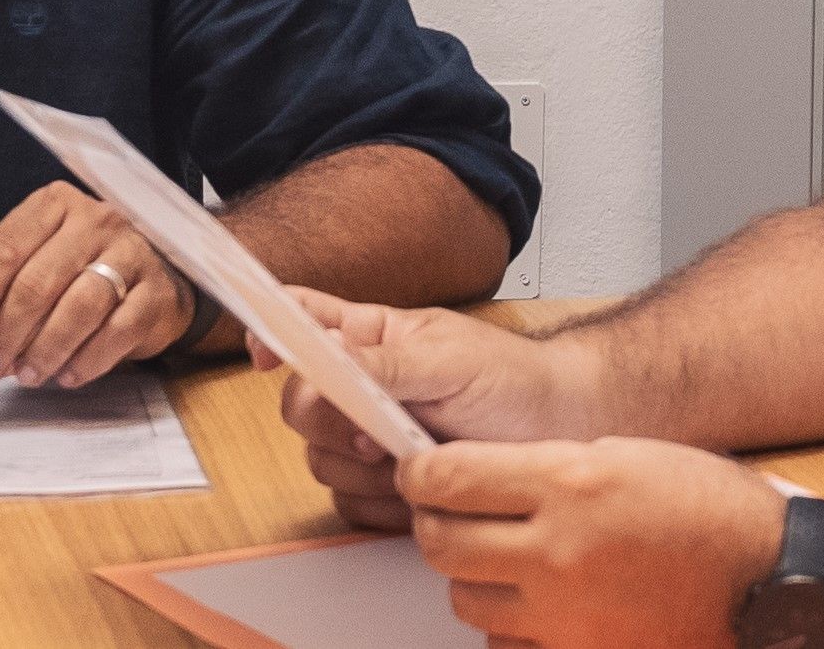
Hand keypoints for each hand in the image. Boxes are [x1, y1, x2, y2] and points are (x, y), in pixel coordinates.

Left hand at [0, 181, 193, 388]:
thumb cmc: (84, 270)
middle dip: (4, 334)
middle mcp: (96, 220)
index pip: (5, 248)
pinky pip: (115, 333)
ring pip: (77, 308)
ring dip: (43, 351)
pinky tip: (67, 375)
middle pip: (38, 282)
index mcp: (55, 205)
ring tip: (25, 375)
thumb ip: (4, 288)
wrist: (159, 279)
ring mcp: (131, 254)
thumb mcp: (41, 260)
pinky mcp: (157, 293)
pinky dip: (85, 361)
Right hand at [255, 286, 592, 529]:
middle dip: (333, 425)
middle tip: (380, 434)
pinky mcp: (384, 488)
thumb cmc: (513, 382)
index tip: (264, 353)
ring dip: (363, 469)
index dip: (271, 331)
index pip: (302, 319)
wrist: (559, 437)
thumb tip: (326, 360)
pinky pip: (349, 504)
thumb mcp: (450, 360)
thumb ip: (385, 363)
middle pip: (299, 406)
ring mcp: (370, 440)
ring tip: (416, 461)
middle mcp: (361, 387)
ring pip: (320, 461)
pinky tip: (421, 493)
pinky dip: (381, 505)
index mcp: (371, 339)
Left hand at [406, 437, 787, 648]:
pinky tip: (534, 603)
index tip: (417, 470)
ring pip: (465, 601)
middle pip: (441, 544)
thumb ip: (547, 467)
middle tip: (446, 512)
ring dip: (469, 577)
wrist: (769, 579)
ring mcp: (567, 614)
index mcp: (570, 481)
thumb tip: (479, 479)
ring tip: (498, 557)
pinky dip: (509, 625)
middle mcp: (559, 550)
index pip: (448, 478)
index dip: (418, 472)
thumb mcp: (624, 454)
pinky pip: (508, 645)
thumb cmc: (710, 509)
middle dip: (433, 523)